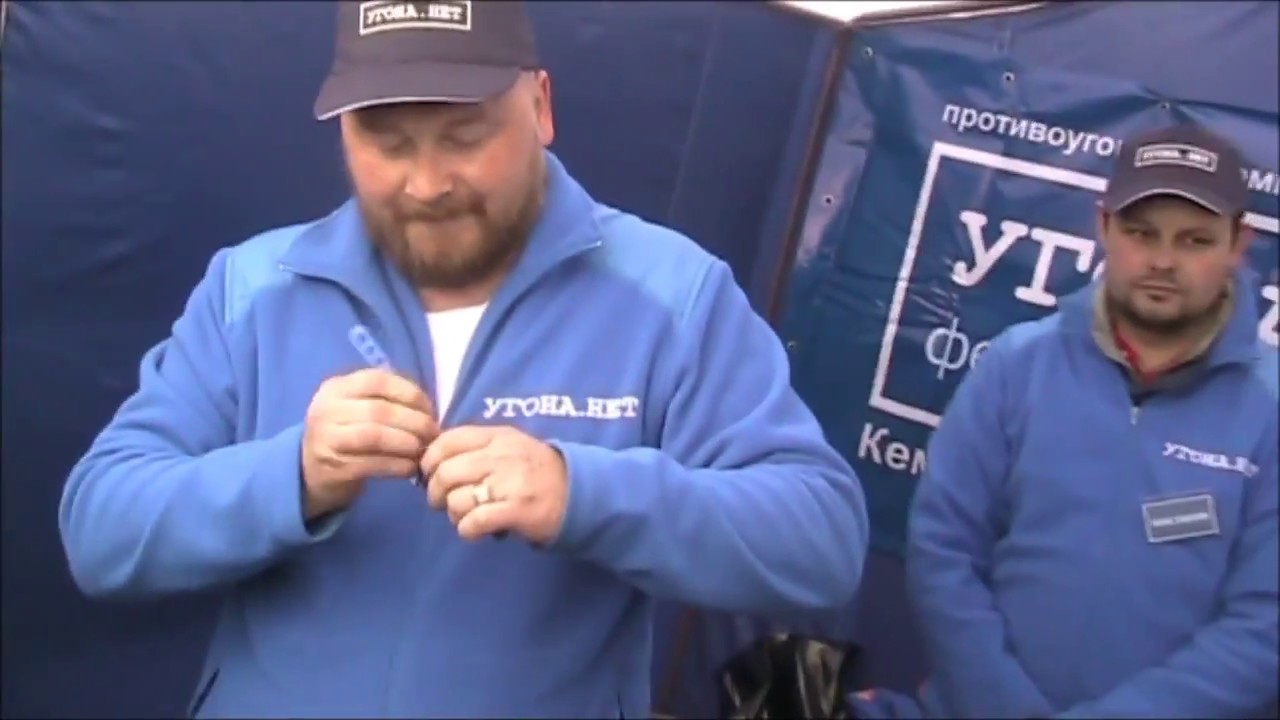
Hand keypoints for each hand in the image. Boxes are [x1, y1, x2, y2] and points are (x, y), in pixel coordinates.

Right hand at [301, 368, 437, 519]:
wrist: (308, 470)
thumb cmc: (345, 433)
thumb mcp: (356, 407)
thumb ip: (386, 400)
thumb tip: (429, 411)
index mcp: (336, 387)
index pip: (378, 380)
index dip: (409, 393)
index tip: (429, 409)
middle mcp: (327, 409)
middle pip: (379, 410)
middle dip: (414, 422)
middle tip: (433, 434)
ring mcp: (327, 439)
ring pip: (374, 436)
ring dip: (406, 443)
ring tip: (422, 450)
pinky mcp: (332, 468)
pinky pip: (371, 464)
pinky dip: (397, 466)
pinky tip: (410, 468)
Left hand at [421, 425, 567, 542]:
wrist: (578, 492)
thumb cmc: (535, 471)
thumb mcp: (509, 446)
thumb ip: (475, 448)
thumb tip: (432, 462)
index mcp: (497, 436)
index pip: (447, 441)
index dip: (429, 460)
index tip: (429, 474)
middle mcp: (502, 456)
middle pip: (446, 473)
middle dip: (436, 493)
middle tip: (442, 503)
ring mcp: (510, 483)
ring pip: (457, 500)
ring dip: (454, 514)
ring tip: (465, 517)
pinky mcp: (517, 510)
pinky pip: (474, 522)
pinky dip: (467, 530)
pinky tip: (476, 530)